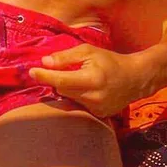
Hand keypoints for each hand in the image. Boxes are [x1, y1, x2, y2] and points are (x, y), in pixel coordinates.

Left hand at [29, 44, 147, 117]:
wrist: (135, 78)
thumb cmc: (110, 60)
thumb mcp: (88, 51)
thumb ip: (65, 57)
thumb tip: (44, 62)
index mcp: (91, 79)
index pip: (60, 80)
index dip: (44, 76)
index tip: (31, 71)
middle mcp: (93, 97)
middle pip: (62, 89)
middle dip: (58, 78)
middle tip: (65, 69)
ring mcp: (97, 109)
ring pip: (68, 98)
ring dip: (67, 87)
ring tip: (80, 77)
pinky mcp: (99, 115)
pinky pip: (78, 104)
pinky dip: (77, 95)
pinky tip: (88, 88)